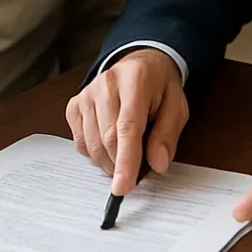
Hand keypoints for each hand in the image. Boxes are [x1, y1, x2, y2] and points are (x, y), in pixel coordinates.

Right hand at [66, 48, 187, 195]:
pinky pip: (81, 143)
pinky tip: (110, 144)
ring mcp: (87, 93)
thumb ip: (168, 135)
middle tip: (138, 170)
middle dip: (121, 165)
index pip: (127, 127)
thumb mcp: (176, 106)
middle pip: (107, 139)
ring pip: (92, 144)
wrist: (140, 65)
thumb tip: (158, 164)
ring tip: (127, 154)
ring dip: (109, 162)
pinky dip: (96, 154)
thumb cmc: (159, 87)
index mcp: (136, 80)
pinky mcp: (75, 105)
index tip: (123, 187)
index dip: (125, 161)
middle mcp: (107, 83)